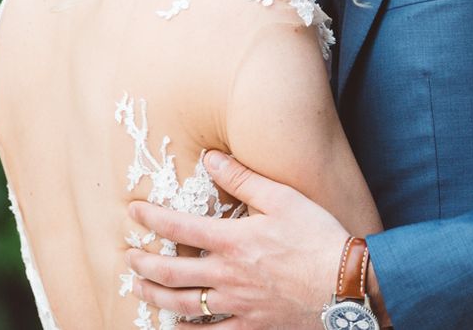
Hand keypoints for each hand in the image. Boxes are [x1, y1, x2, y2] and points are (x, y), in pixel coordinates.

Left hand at [126, 151, 349, 328]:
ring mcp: (236, 305)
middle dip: (143, 263)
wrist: (344, 284)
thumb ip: (242, 178)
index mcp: (232, 241)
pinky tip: (174, 327)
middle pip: (170, 273)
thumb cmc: (316, 236)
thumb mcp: (282, 198)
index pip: (178, 229)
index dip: (150, 219)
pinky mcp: (251, 326)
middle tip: (128, 257)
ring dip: (154, 297)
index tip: (133, 212)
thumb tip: (210, 158)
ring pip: (182, 306)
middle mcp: (227, 275)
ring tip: (138, 289)